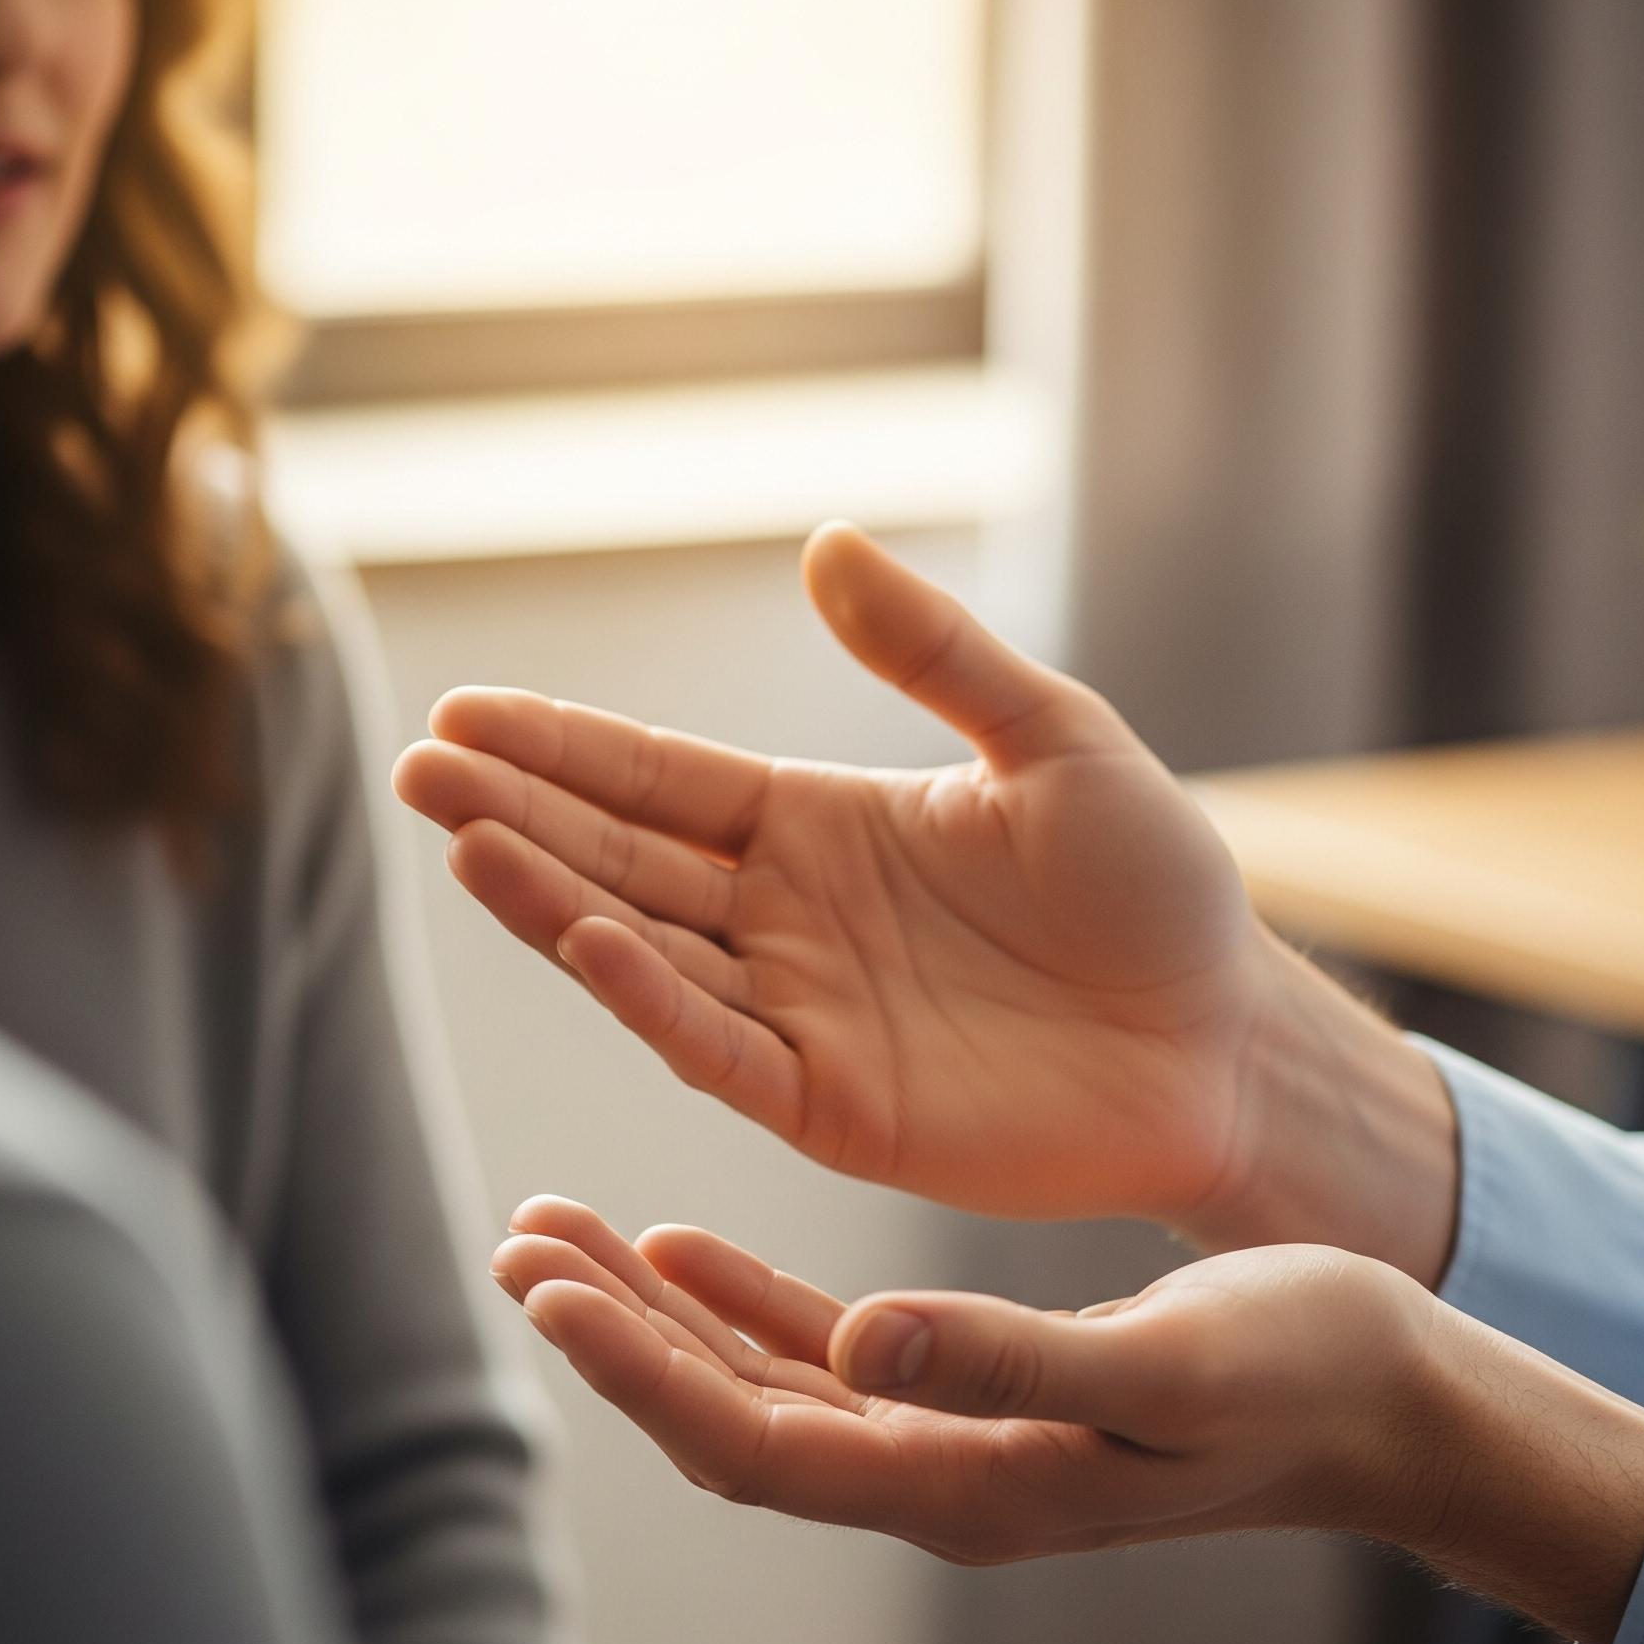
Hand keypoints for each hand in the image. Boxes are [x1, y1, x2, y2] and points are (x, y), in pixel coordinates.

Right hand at [395, 524, 1456, 1273]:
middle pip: (625, 857)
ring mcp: (800, 1013)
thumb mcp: (1050, 740)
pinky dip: (648, 996)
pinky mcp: (831, 1103)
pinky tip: (586, 936)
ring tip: (461, 835)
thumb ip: (934, 653)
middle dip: (521, 811)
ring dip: (554, 898)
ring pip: (647, 949)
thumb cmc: (1154, 887)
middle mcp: (786, 918)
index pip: (661, 780)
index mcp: (821, 825)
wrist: (1225, 1038)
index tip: (460, 711)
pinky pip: (718, 1045)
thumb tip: (823, 541)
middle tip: (417, 766)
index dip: (564, 746)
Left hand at [493, 1197, 1643, 1643]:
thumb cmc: (1299, 1378)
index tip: (549, 1284)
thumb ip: (1007, 1361)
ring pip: (759, 1386)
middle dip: (616, 1337)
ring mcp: (951, 1440)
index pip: (754, 1440)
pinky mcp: (977, 1391)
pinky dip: (743, 1304)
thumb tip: (853, 1346)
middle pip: (726, 1418)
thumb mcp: (1162, 1362)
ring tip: (568, 1235)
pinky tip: (691, 1247)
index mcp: (967, 1484)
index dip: (639, 1369)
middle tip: (522, 1243)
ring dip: (659, 1317)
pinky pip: (825, 1360)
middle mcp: (936, 1476)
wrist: (1387, 1403)